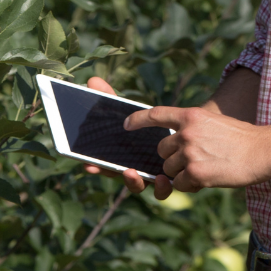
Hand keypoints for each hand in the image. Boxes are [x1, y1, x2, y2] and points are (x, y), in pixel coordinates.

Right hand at [79, 77, 171, 197]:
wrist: (184, 131)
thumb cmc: (146, 122)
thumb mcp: (128, 109)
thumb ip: (111, 97)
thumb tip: (92, 80)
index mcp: (120, 154)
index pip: (103, 163)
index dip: (94, 165)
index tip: (87, 164)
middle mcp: (132, 168)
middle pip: (116, 175)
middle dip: (108, 173)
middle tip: (100, 167)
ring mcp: (148, 176)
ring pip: (137, 186)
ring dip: (132, 182)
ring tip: (132, 173)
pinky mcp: (167, 180)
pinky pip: (161, 190)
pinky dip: (159, 187)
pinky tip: (161, 177)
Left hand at [125, 103, 270, 193]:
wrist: (262, 151)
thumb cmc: (242, 138)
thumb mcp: (214, 122)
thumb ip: (193, 129)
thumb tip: (175, 143)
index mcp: (191, 115)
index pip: (156, 114)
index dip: (138, 120)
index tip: (126, 125)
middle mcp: (186, 132)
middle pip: (162, 150)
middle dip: (173, 158)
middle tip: (196, 159)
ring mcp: (189, 153)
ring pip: (169, 169)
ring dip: (182, 173)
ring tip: (207, 168)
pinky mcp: (195, 173)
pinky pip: (179, 184)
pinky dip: (190, 185)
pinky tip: (208, 178)